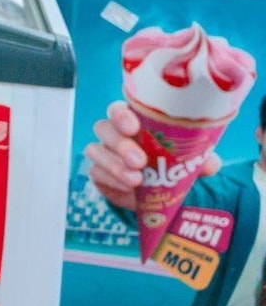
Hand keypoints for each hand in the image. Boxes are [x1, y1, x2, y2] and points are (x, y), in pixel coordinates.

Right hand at [84, 99, 218, 209]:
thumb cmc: (171, 168)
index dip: (121, 115)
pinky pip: (96, 172)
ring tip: (135, 180)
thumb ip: (199, 160)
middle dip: (120, 143)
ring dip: (114, 164)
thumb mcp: (188, 163)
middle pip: (103, 127)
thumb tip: (211, 162)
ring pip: (94, 150)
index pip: (118, 109)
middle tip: (139, 161)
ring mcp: (104, 153)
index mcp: (134, 122)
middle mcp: (114, 134)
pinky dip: (111, 179)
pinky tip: (128, 188)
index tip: (133, 127)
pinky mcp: (99, 173)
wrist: (157, 196)